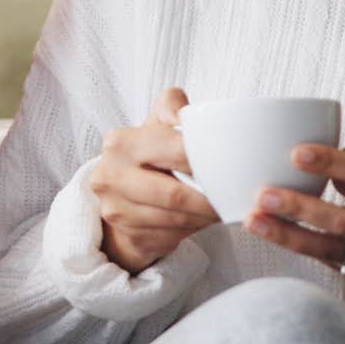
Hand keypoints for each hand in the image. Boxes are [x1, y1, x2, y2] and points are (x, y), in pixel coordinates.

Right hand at [91, 87, 219, 273]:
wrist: (119, 192)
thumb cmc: (147, 154)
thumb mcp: (156, 122)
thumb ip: (173, 107)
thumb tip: (193, 119)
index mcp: (121, 143)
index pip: (175, 151)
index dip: (207, 161)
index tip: (232, 169)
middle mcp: (110, 176)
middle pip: (175, 194)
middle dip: (210, 200)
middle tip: (234, 199)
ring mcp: (115, 209)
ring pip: (176, 219)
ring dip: (205, 218)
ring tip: (222, 209)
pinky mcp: (127, 234)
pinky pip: (171, 236)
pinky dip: (193, 230)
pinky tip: (201, 220)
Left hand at [244, 144, 344, 306]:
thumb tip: (323, 152)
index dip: (330, 162)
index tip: (296, 152)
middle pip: (338, 218)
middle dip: (298, 206)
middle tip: (262, 193)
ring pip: (325, 246)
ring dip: (286, 234)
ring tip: (253, 220)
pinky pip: (324, 259)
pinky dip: (297, 246)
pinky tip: (271, 234)